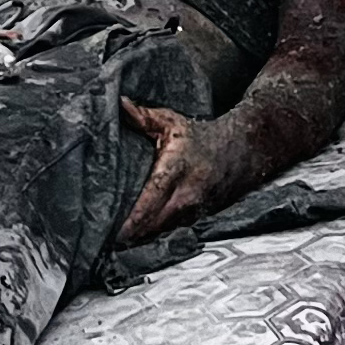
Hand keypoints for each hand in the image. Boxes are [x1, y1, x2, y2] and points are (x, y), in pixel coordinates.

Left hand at [118, 102, 250, 242]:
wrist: (242, 153)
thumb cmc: (202, 138)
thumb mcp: (172, 123)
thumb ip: (144, 117)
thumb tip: (119, 103)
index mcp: (175, 170)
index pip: (149, 201)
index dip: (129, 220)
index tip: (108, 228)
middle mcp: (186, 195)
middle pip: (152, 226)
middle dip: (128, 234)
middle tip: (102, 237)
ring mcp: (193, 211)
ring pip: (160, 233)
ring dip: (140, 238)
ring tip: (114, 241)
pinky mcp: (196, 219)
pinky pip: (170, 232)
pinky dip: (153, 235)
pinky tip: (136, 237)